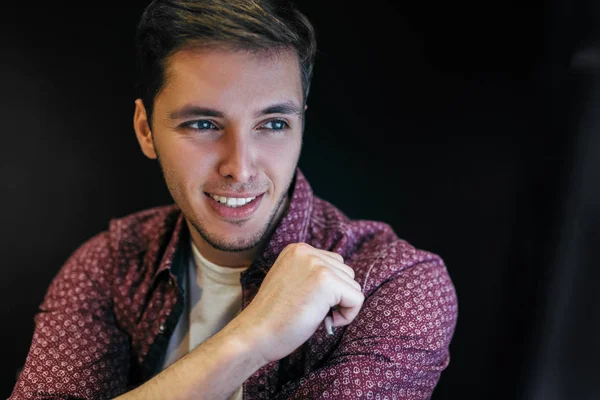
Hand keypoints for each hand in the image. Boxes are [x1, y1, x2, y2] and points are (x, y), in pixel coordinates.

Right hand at [234, 242, 363, 363]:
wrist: (256, 333)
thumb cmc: (273, 316)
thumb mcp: (292, 281)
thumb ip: (312, 273)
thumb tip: (343, 282)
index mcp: (297, 249)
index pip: (334, 264)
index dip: (329, 289)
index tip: (308, 302)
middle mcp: (307, 251)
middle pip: (347, 273)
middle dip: (336, 296)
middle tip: (312, 311)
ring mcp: (317, 265)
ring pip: (353, 286)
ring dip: (341, 305)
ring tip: (315, 315)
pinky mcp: (327, 282)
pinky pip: (357, 299)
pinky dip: (348, 315)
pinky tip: (325, 320)